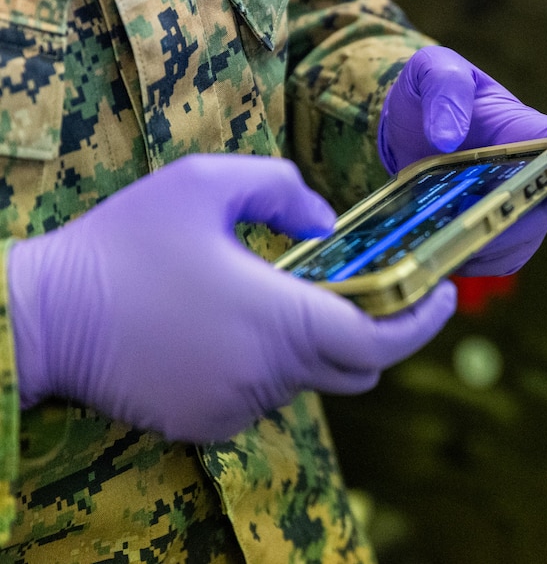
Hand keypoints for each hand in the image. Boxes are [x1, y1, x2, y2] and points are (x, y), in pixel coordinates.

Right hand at [8, 155, 455, 442]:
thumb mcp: (204, 183)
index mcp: (279, 319)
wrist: (42, 316)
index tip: (443, 292)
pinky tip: (228, 327)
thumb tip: (327, 222)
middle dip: (376, 329)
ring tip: (275, 294)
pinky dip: (270, 366)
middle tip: (370, 286)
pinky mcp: (208, 425)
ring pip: (310, 379)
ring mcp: (238, 407)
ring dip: (313, 343)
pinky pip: (265, 396)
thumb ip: (282, 187)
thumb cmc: (124, 244)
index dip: (422, 320)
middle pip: (357, 366)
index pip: (379, 340)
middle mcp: (268, 374)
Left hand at [379, 46, 546, 275]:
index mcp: (538, 134)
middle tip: (461, 214)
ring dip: (480, 243)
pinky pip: (490, 262)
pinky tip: (433, 240)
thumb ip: (444, 86)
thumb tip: (449, 136)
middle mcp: (537, 178)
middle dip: (507, 222)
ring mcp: (516, 211)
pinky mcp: (489, 238)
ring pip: (516, 246)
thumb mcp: (432, 68)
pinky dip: (463, 258)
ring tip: (438, 223)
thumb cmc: (432, 93)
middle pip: (544, 214)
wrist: (406, 130)